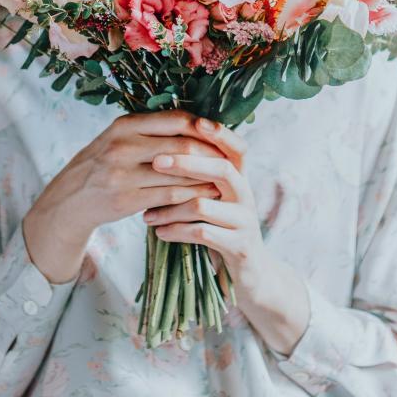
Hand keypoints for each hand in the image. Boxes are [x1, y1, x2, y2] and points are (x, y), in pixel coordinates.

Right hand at [23, 111, 224, 283]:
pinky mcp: (126, 200)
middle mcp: (123, 146)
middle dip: (211, 155)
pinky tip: (204, 195)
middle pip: (182, 147)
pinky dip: (192, 195)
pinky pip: (170, 197)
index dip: (204, 128)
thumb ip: (152, 128)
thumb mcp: (120, 137)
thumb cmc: (104, 163)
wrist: (71, 198)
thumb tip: (198, 122)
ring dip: (206, 177)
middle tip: (230, 160)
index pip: (176, 120)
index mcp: (125, 125)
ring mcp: (123, 174)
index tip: (221, 136)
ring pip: (179, 174)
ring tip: (223, 178)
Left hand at [145, 117, 310, 354]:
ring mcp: (245, 221)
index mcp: (240, 178)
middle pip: (221, 168)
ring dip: (170, 208)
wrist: (251, 275)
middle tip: (156, 162)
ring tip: (145, 214)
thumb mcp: (216, 198)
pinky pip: (203, 234)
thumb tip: (164, 146)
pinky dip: (176, 231)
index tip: (195, 122)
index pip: (236, 147)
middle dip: (187, 163)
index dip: (219, 133)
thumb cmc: (222, 228)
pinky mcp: (239, 247)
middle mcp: (246, 195)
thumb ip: (200, 175)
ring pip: (204, 205)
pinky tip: (159, 232)